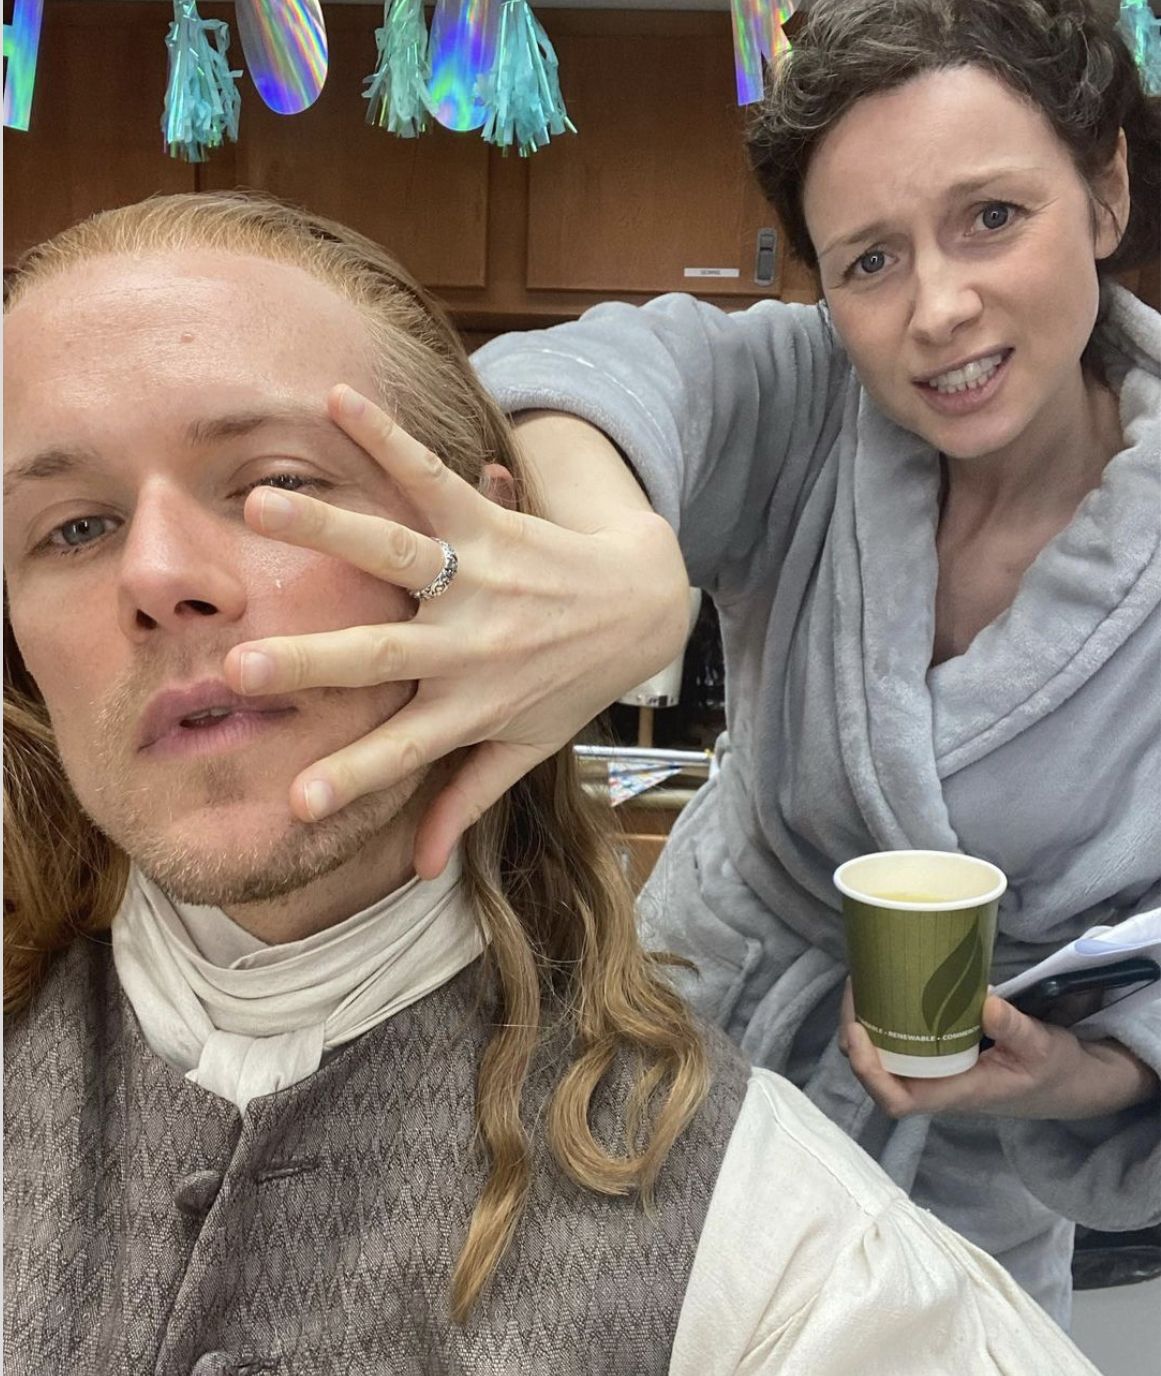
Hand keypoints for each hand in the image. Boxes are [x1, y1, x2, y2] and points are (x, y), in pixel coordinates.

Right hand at [222, 385, 689, 877]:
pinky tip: (338, 402)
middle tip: (239, 669)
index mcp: (472, 706)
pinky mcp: (492, 522)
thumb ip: (468, 798)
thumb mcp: (525, 747)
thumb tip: (422, 869)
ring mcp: (481, 579)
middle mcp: (471, 645)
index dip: (354, 777)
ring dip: (330, 529)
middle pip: (382, 655)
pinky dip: (389, 439)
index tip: (296, 802)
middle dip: (312, 662)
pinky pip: (436, 477)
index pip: (405, 751)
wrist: (644, 606)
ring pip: (399, 554)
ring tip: (261, 506)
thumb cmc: (573, 682)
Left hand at [838, 979, 1159, 1119]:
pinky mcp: (942, 1054)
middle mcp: (938, 1085)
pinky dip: (888, 1017)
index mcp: (956, 1093)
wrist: (1070, 1080)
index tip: (859, 1033)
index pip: (897, 1101)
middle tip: (856, 987)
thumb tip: (985, 1004)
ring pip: (886, 1057)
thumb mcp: (1043, 1048)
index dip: (869, 1073)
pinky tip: (887, 986)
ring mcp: (937, 1071)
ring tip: (863, 981)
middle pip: (878, 1075)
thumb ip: (1016, 1029)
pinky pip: (903, 1042)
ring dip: (867, 1025)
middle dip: (856, 1037)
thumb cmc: (1054, 1070)